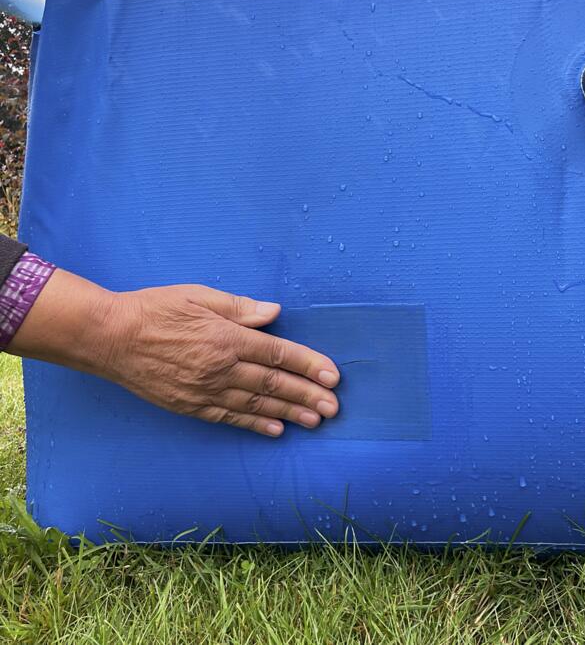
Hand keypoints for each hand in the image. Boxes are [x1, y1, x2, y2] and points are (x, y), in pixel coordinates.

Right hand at [8, 270, 339, 436]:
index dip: (309, 365)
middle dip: (307, 396)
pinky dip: (255, 424)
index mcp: (226, 338)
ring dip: (289, 413)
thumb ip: (239, 308)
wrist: (109, 338)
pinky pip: (230, 418)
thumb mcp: (199, 296)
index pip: (278, 353)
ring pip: (256, 404)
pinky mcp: (190, 406)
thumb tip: (275, 313)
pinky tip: (276, 430)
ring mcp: (206, 391)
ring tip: (315, 421)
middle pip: (274, 383)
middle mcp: (221, 368)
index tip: (332, 376)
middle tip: (334, 408)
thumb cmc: (155, 309)